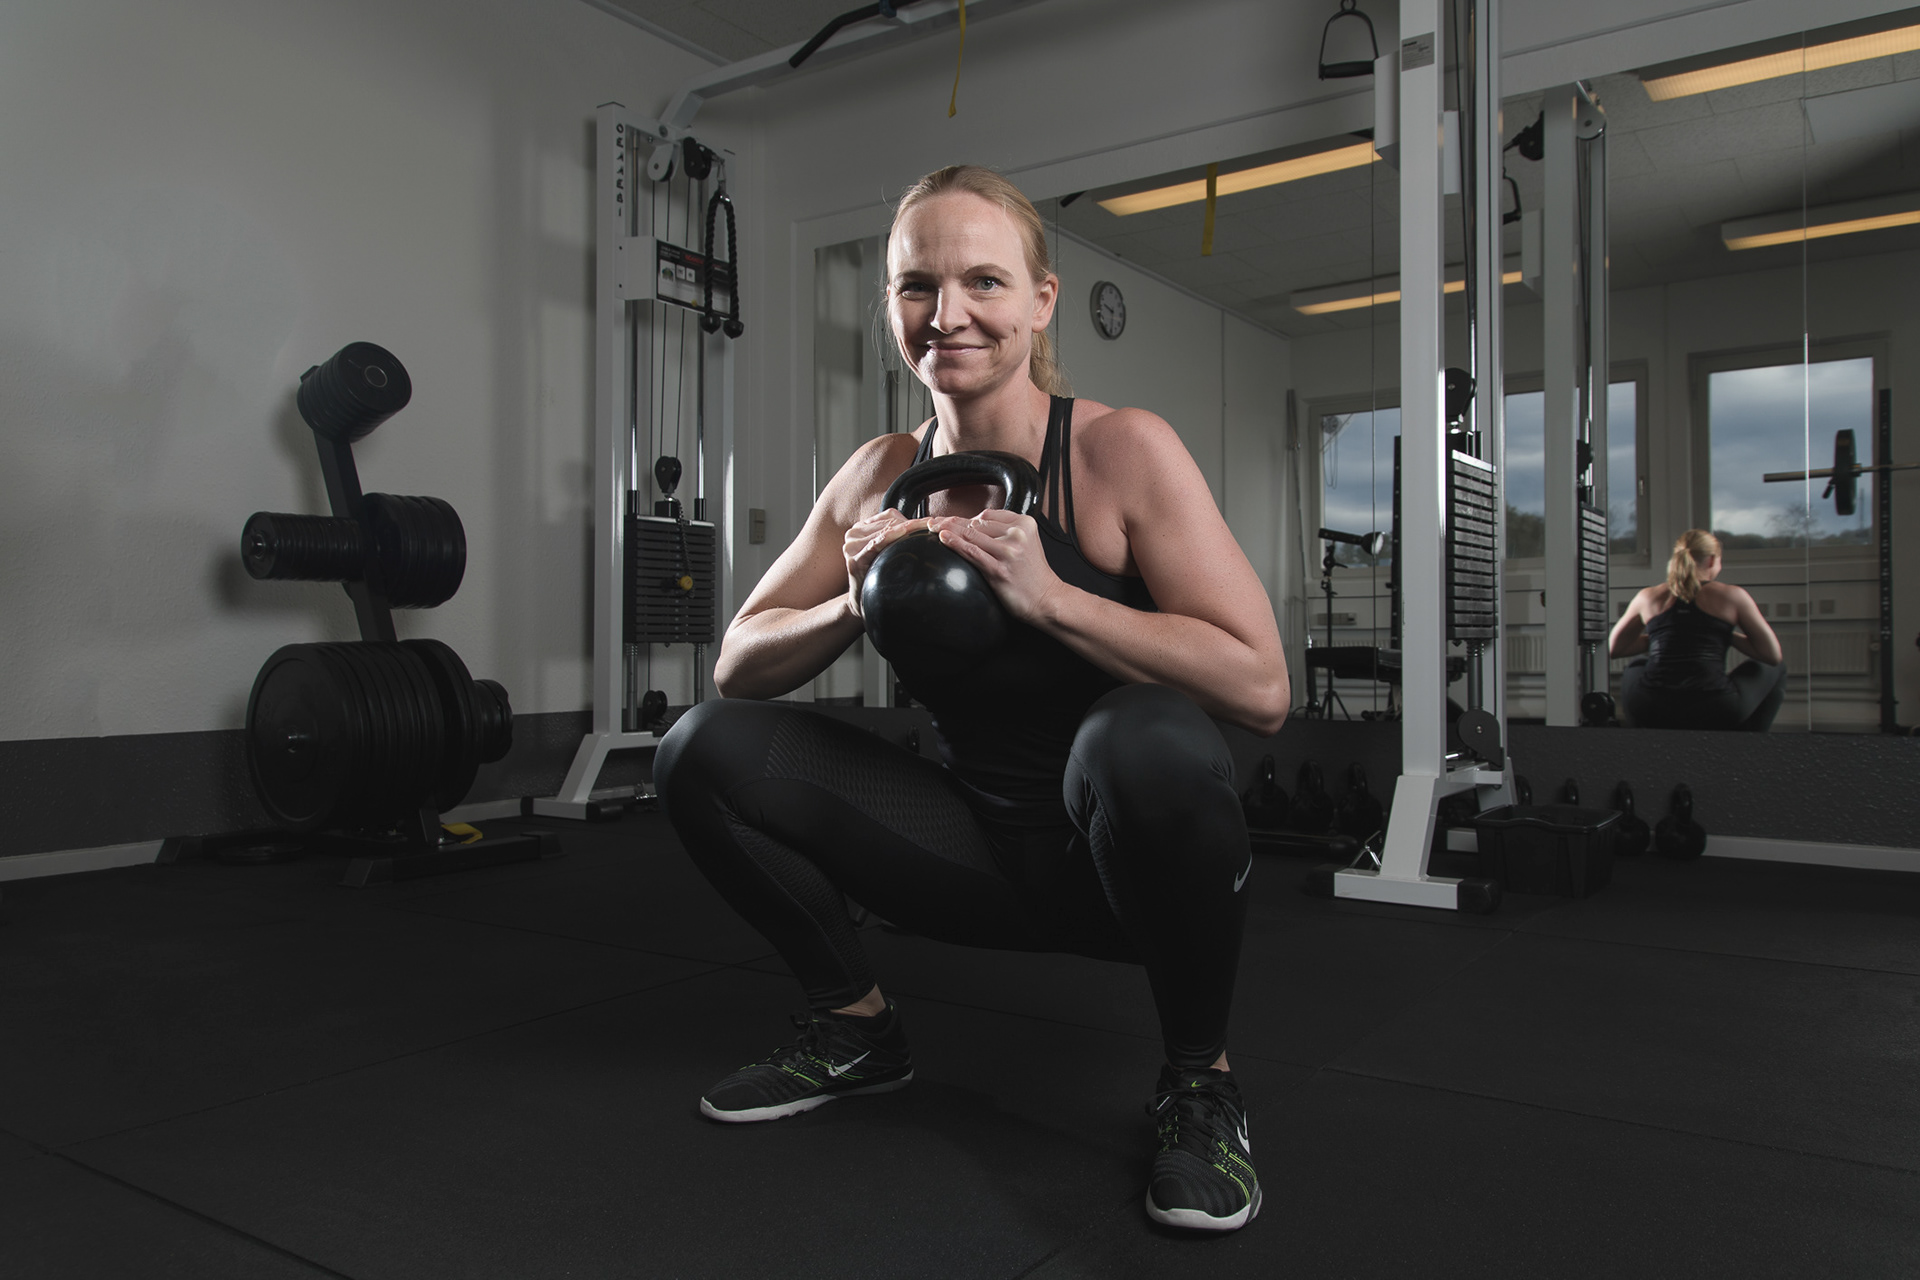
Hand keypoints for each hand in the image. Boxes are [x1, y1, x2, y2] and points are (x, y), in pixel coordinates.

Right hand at [843, 509, 934, 620]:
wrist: (862, 602)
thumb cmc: (878, 575)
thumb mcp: (886, 551)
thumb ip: (896, 535)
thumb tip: (926, 524)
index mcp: (861, 528)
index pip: (889, 517)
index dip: (910, 517)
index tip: (931, 520)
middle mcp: (853, 534)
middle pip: (889, 523)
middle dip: (912, 523)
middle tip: (933, 524)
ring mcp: (851, 546)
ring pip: (885, 531)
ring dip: (907, 528)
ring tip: (926, 528)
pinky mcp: (853, 559)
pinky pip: (876, 544)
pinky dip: (890, 537)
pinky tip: (904, 533)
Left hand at [937, 508, 1063, 623]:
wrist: (1047, 599)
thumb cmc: (1033, 575)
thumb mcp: (1026, 544)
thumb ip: (1007, 532)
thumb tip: (976, 525)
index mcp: (1024, 524)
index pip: (988, 515)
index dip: (966, 517)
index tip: (950, 519)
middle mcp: (1017, 535)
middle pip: (977, 523)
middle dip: (952, 522)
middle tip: (934, 521)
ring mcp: (1008, 552)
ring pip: (971, 535)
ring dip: (948, 529)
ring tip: (932, 527)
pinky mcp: (999, 570)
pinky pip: (972, 552)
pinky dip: (955, 543)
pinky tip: (943, 538)